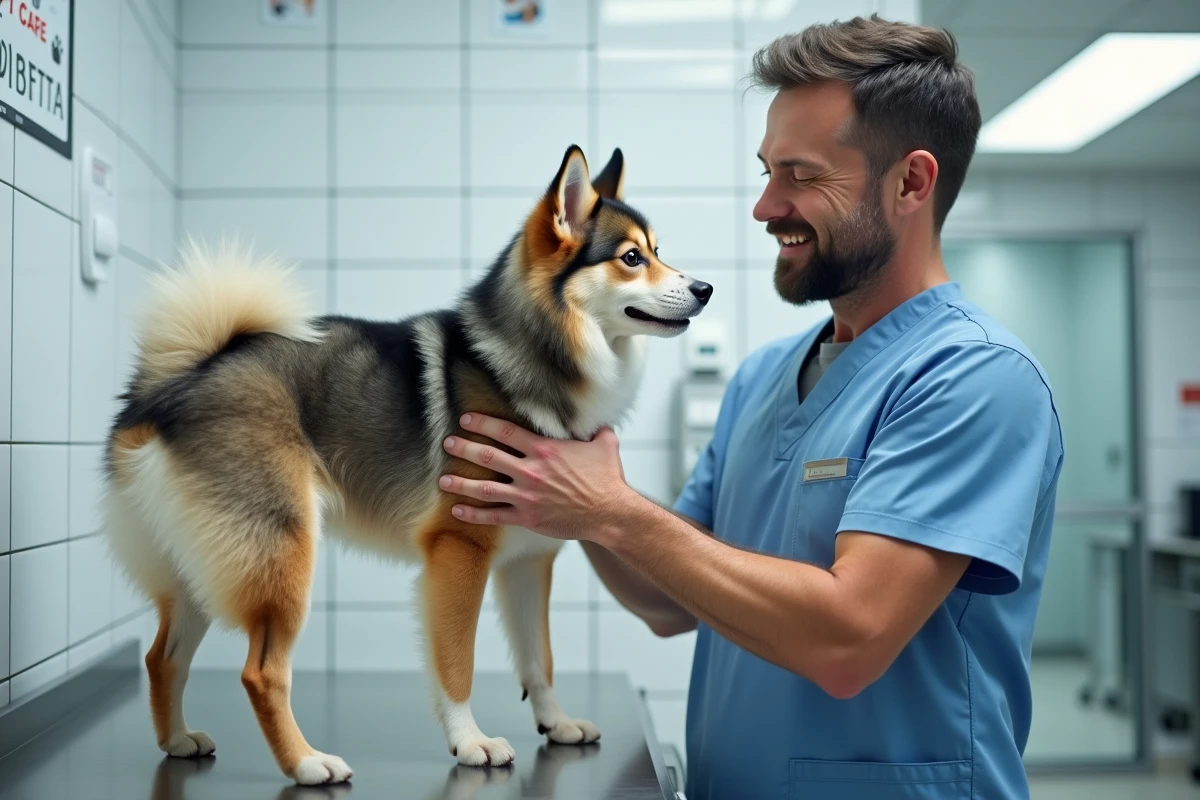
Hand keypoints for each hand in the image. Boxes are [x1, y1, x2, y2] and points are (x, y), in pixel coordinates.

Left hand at [438, 413, 632, 540]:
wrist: (610, 512)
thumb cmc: (607, 479)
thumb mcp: (605, 445)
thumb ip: (596, 431)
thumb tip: (601, 422)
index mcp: (544, 450)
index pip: (504, 431)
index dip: (482, 424)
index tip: (466, 420)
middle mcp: (530, 471)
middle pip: (488, 457)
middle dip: (464, 449)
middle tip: (447, 444)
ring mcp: (526, 496)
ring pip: (485, 488)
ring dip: (461, 484)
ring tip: (442, 480)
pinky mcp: (528, 518)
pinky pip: (494, 517)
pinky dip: (474, 514)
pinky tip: (457, 511)